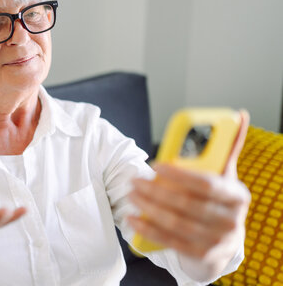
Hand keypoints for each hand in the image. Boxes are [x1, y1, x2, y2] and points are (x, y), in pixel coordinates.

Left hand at [128, 110, 249, 275]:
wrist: (223, 243)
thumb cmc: (219, 201)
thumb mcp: (226, 176)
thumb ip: (227, 148)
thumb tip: (239, 114)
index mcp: (237, 195)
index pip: (206, 183)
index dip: (179, 175)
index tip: (155, 165)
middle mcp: (231, 220)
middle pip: (187, 204)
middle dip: (156, 191)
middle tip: (134, 181)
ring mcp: (217, 241)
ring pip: (176, 223)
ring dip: (148, 208)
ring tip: (131, 195)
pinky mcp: (201, 256)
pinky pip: (170, 242)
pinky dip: (148, 230)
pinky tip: (133, 219)